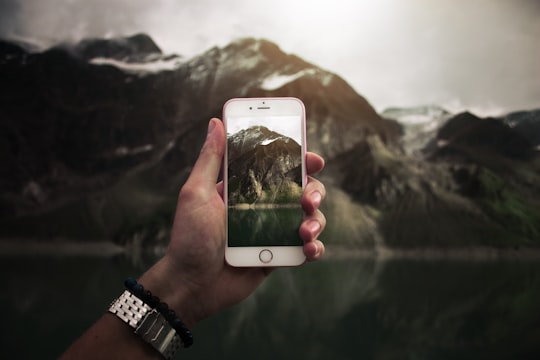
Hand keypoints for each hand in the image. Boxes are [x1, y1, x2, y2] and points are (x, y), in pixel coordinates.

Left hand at [140, 118, 326, 326]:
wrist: (192, 284)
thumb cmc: (189, 238)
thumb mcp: (196, 193)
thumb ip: (210, 159)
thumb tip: (215, 122)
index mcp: (245, 188)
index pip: (279, 166)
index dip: (300, 160)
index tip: (312, 159)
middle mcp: (263, 206)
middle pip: (302, 190)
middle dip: (315, 191)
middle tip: (308, 199)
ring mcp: (273, 231)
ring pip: (310, 218)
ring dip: (317, 220)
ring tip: (305, 231)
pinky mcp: (279, 255)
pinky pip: (306, 248)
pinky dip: (314, 248)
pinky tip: (308, 249)